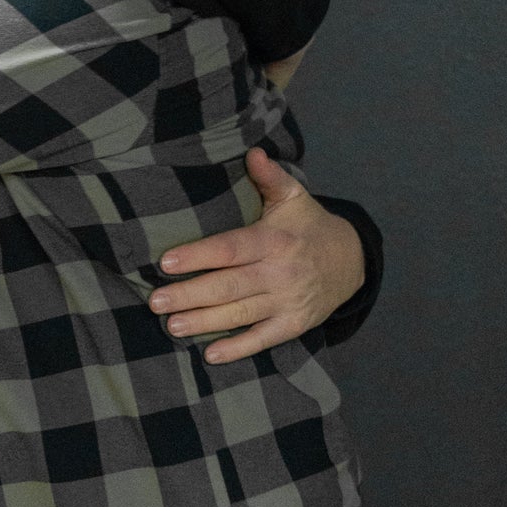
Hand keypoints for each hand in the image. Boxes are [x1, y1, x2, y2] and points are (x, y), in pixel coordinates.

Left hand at [150, 148, 363, 362]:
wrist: (350, 261)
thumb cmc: (308, 227)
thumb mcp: (293, 197)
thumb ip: (270, 177)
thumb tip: (252, 152)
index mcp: (274, 239)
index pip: (230, 248)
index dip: (198, 255)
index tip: (166, 262)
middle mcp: (281, 272)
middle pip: (229, 286)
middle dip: (190, 295)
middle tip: (156, 302)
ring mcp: (288, 301)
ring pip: (240, 314)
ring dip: (204, 322)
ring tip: (172, 326)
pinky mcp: (294, 324)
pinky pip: (263, 339)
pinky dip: (238, 348)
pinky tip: (210, 355)